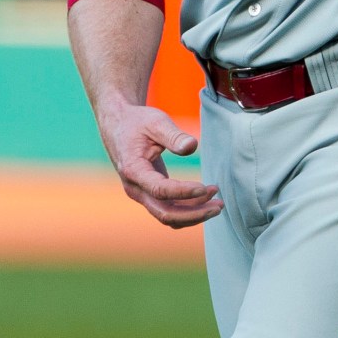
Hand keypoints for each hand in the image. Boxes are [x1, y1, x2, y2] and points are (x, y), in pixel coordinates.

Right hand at [101, 101, 222, 228]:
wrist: (118, 125)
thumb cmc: (137, 122)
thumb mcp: (156, 122)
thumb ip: (174, 135)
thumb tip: (192, 147)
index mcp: (133, 170)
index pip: (160, 190)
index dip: (184, 192)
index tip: (205, 187)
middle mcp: (135, 188)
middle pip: (165, 213)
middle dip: (194, 213)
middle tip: (219, 204)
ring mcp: (141, 194)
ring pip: (168, 216)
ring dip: (194, 214)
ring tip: (218, 203)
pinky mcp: (149, 193)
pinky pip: (168, 209)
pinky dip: (188, 209)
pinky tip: (205, 197)